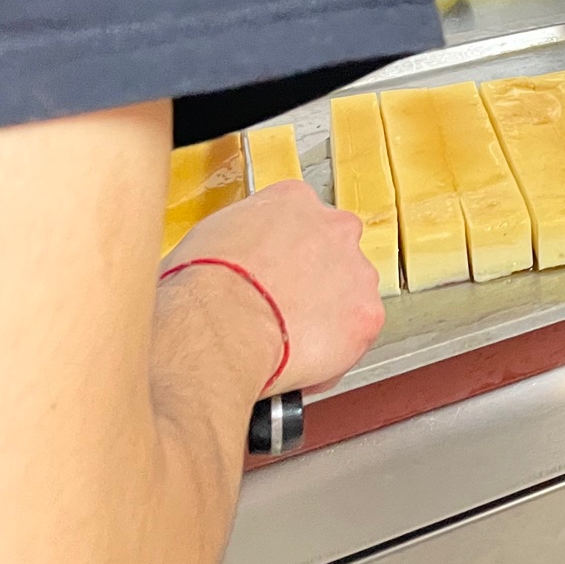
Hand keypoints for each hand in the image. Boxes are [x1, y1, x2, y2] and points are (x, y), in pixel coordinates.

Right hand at [162, 181, 383, 395]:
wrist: (215, 327)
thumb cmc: (199, 291)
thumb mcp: (204, 240)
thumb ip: (234, 238)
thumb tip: (223, 260)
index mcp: (292, 200)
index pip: (300, 219)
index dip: (283, 252)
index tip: (271, 272)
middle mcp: (333, 227)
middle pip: (332, 253)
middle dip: (311, 280)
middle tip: (280, 308)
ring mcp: (356, 271)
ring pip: (347, 295)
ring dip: (324, 316)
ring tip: (286, 341)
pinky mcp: (366, 315)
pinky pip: (353, 338)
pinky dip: (332, 354)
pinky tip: (298, 363)